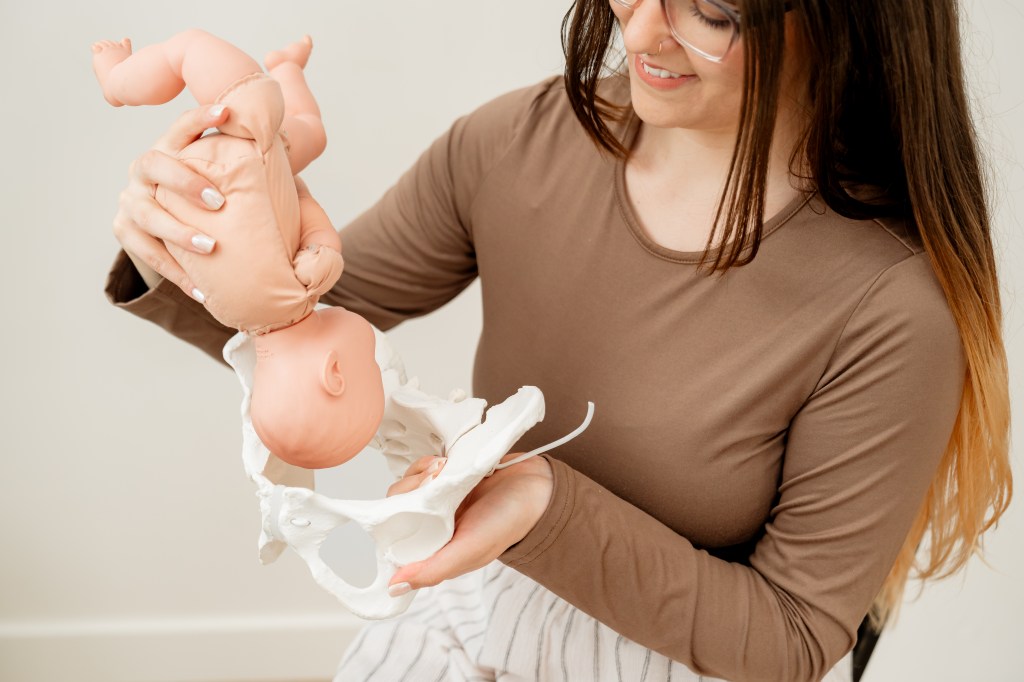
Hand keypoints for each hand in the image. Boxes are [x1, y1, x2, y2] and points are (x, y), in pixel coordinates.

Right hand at [111, 104, 230, 297]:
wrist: (172, 226)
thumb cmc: (210, 195)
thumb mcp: (223, 175)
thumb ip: (246, 161)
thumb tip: (284, 141)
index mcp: (169, 149)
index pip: (182, 127)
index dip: (200, 118)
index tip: (227, 111)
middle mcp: (143, 171)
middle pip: (153, 166)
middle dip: (185, 182)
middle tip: (218, 202)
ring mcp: (131, 201)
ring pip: (147, 216)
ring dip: (179, 233)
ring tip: (210, 248)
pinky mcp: (126, 231)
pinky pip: (149, 255)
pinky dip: (178, 274)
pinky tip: (203, 291)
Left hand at [384, 451, 553, 595]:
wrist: (535, 486)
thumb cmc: (509, 522)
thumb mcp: (471, 551)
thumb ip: (434, 569)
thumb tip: (394, 587)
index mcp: (436, 548)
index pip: (395, 537)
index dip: (392, 521)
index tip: (407, 508)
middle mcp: (433, 525)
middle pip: (396, 506)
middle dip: (409, 490)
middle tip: (432, 483)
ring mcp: (438, 500)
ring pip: (407, 485)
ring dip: (419, 474)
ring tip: (440, 470)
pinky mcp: (445, 478)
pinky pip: (422, 469)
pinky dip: (427, 464)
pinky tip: (443, 463)